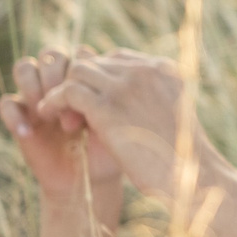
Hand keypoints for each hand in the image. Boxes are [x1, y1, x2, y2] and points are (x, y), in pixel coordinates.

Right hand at [0, 48, 123, 206]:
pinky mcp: (19, 116)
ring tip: (46, 115)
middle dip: (56, 74)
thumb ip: (103, 99)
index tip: (90, 99)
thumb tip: (94, 79)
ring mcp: (37, 97)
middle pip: (51, 53)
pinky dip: (14, 115)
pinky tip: (28, 134)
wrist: (87, 180)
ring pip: (24, 67)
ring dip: (33, 86)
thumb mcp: (111, 125)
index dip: (82, 72)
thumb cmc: (106, 151)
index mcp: (86, 79)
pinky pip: (5, 101)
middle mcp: (60, 82)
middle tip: (67, 103)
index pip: (79, 53)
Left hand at [31, 49, 217, 202]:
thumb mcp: (172, 114)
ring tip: (55, 113)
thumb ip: (151, 97)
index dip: (99, 79)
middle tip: (70, 111)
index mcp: (165, 69)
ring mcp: (126, 87)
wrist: (190, 178)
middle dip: (80, 84)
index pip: (118, 58)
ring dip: (62, 90)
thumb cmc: (183, 155)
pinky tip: (46, 114)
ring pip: (79, 71)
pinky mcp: (108, 107)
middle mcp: (146, 70)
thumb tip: (124, 98)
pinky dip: (53, 101)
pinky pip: (68, 91)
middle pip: (96, 62)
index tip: (91, 103)